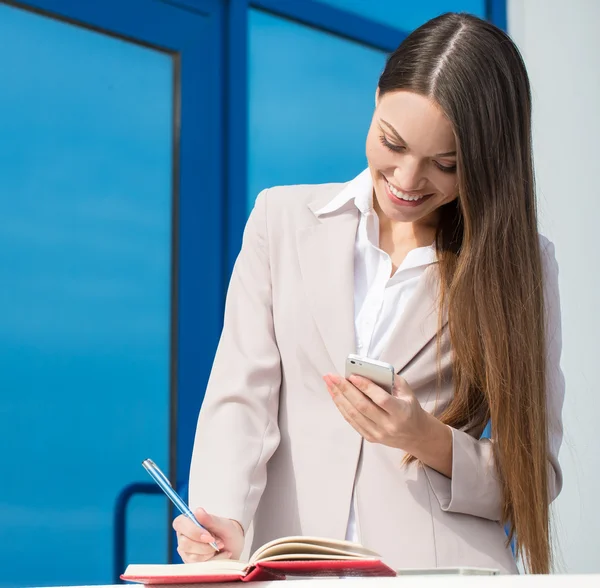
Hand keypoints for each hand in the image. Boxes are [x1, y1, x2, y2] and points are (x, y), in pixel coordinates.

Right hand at [173, 508, 244, 562]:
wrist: (233, 546)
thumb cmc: (227, 531)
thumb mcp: (223, 524)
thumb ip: (210, 519)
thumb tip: (198, 511)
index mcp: (188, 522)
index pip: (179, 523)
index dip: (193, 531)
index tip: (209, 536)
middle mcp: (183, 536)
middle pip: (185, 543)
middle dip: (205, 546)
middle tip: (220, 542)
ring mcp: (186, 551)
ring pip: (192, 557)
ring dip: (210, 553)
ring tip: (221, 546)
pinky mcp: (191, 564)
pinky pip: (200, 566)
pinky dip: (214, 561)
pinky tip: (222, 555)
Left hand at [324, 373, 452, 476]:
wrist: (415, 435)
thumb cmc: (409, 407)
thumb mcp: (407, 392)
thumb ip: (390, 380)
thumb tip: (367, 369)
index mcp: (401, 412)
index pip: (381, 400)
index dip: (366, 387)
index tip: (352, 375)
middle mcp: (389, 425)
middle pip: (362, 406)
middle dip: (344, 389)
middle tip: (332, 376)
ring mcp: (378, 433)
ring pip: (353, 414)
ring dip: (339, 397)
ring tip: (329, 383)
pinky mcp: (370, 437)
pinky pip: (352, 421)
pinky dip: (342, 407)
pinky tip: (335, 396)